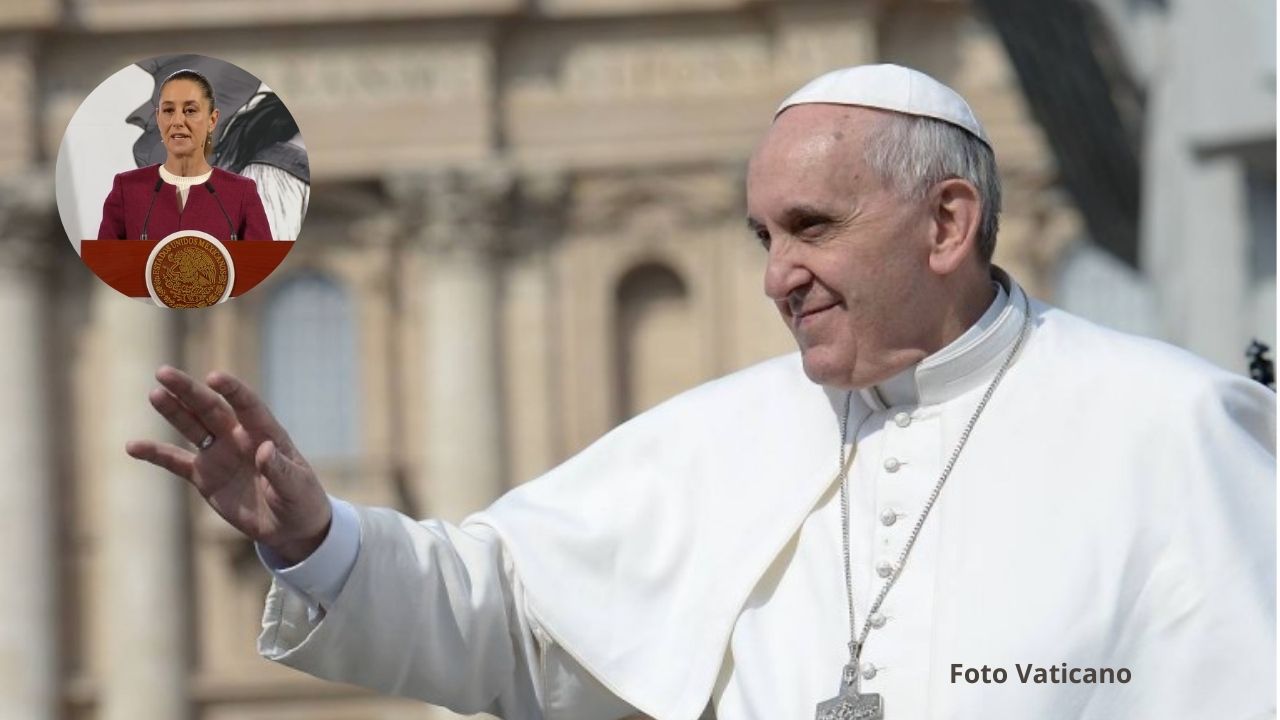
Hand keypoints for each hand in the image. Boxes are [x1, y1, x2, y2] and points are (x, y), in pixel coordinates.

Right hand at [125, 365, 330, 564]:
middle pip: (210, 408)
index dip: (232, 390)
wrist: (290, 526)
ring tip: (154, 394)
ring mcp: (219, 455)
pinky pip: (175, 462)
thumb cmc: (300, 499)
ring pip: (191, 427)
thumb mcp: (295, 486)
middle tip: (164, 373)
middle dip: (189, 391)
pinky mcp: (204, 476)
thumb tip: (264, 449)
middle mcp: (238, 437)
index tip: (214, 377)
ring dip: (172, 411)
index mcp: (266, 434)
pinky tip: (133, 446)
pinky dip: (155, 454)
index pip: (247, 405)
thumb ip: (279, 469)